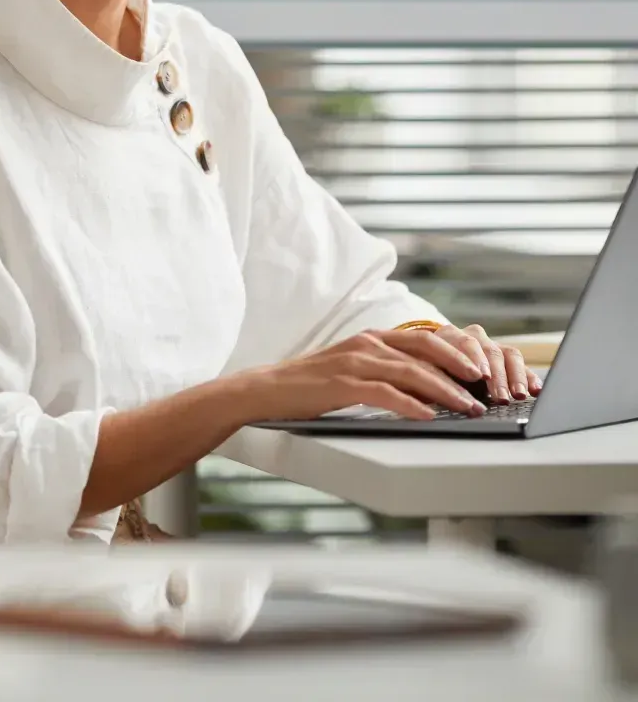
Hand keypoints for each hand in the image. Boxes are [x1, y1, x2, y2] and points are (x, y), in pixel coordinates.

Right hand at [237, 328, 502, 422]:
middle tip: (484, 386)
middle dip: (461, 367)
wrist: (268, 389)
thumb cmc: (312, 384)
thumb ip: (386, 371)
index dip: (458, 352)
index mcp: (371, 338)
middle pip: (425, 348)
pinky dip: (411, 404)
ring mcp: (354, 362)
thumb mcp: (353, 369)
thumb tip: (430, 387)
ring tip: (467, 407)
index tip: (483, 369)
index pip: (425, 338)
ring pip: (411, 372)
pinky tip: (428, 415)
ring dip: (445, 391)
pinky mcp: (342, 385)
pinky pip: (385, 393)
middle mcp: (366, 344)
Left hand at [418, 322, 541, 404]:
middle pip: (489, 351)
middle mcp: (472, 336)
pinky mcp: (506, 356)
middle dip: (497, 375)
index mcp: (448, 335)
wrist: (431, 359)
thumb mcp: (421, 372)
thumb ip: (430, 380)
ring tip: (520, 395)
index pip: (463, 344)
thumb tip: (438, 397)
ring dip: (515, 377)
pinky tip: (535, 390)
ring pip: (508, 355)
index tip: (479, 377)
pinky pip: (520, 365)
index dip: (473, 360)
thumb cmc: (424, 370)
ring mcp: (491, 344)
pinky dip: (528, 377)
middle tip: (501, 396)